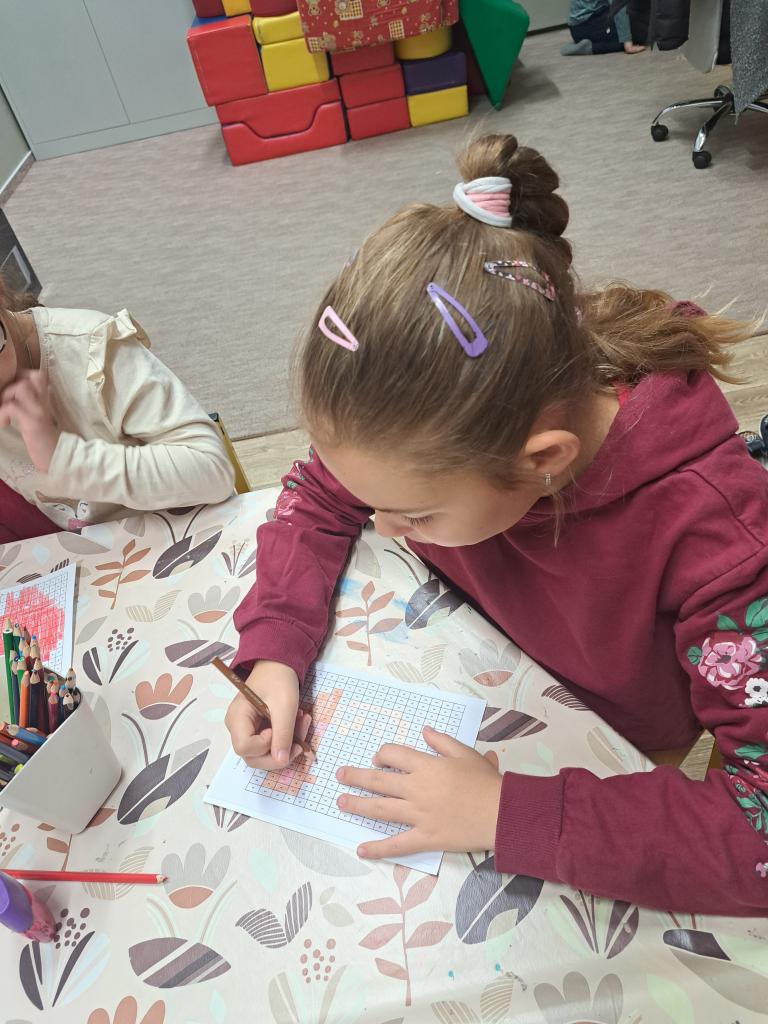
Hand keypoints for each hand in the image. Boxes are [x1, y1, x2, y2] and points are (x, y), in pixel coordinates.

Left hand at [0, 367, 59, 471]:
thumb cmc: (47, 442)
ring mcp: (39, 411)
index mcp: (46, 400)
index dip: (22, 377)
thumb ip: (32, 406)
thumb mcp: (40, 419)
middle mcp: (45, 401)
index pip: (37, 375)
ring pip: (20, 387)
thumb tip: (14, 399)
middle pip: (32, 375)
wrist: (59, 459)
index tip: (13, 393)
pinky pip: (12, 407)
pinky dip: (2, 413)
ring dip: (6, 397)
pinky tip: (4, 424)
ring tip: (4, 412)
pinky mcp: (33, 422)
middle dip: (14, 384)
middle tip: (7, 400)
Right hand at [224, 660, 310, 770]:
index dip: (264, 746)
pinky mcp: (257, 730)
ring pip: (264, 754)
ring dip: (287, 745)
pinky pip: (270, 745)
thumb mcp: (284, 706)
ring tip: (302, 723)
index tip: (277, 729)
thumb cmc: (278, 680)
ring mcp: (246, 730)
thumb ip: (283, 735)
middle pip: (253, 757)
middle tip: (301, 741)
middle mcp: (237, 728)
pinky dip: (286, 739)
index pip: (244, 748)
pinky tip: (298, 723)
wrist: (279, 665)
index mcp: (237, 718)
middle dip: (280, 752)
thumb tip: (282, 761)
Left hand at [336, 726, 502, 860]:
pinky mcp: (425, 838)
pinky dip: (378, 849)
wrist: (501, 813)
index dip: (382, 755)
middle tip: (339, 775)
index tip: (378, 759)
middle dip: (356, 777)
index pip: (393, 755)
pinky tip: (361, 849)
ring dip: (357, 805)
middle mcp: (416, 789)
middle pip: (378, 781)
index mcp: (426, 766)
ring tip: (340, 802)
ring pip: (380, 809)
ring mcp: (418, 815)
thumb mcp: (465, 753)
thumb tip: (424, 730)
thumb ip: (442, 741)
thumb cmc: (486, 781)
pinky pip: (397, 845)